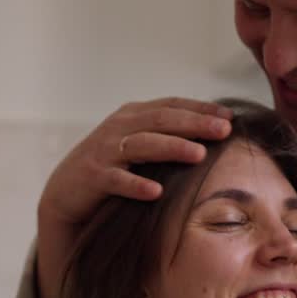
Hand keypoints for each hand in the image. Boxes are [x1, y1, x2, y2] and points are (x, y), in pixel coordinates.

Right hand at [38, 98, 233, 227]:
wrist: (66, 191)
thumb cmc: (112, 167)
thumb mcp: (137, 144)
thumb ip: (166, 134)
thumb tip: (213, 133)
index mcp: (133, 115)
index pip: (172, 106)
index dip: (201, 109)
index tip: (230, 118)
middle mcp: (120, 127)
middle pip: (162, 120)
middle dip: (195, 124)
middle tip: (224, 131)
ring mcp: (105, 151)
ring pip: (143, 145)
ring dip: (172, 148)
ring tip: (199, 155)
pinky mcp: (93, 176)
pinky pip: (118, 180)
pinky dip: (136, 185)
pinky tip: (156, 192)